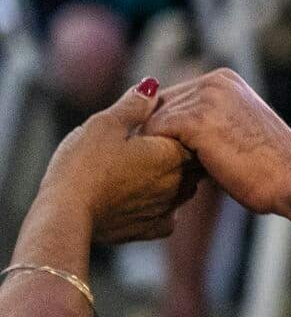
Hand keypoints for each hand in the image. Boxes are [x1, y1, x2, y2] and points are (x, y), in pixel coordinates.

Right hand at [37, 83, 198, 243]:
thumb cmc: (84, 165)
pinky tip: (141, 199)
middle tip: (158, 146)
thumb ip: (134, 105)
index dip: (183, 128)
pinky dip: (158, 206)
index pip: (198, 136)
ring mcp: (168, 208)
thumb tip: (152, 86)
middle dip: (182, 154)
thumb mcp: (105, 124)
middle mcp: (180, 183)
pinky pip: (166, 215)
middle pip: (194, 163)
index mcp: (174, 154)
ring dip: (173, 179)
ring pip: (183, 189)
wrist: (66, 216)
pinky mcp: (150, 230)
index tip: (166, 125)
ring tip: (147, 170)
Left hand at [143, 70, 290, 215]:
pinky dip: (157, 155)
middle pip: (158, 107)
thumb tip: (171, 135)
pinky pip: (155, 133)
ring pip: (153, 121)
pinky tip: (173, 173)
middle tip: (171, 165)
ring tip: (174, 170)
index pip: (173, 98)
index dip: (168, 128)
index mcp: (224, 80)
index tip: (175, 153)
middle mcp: (214, 82)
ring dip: (157, 148)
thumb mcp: (238, 129)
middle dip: (160, 136)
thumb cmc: (269, 166)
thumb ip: (208, 121)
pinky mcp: (197, 120)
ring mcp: (206, 98)